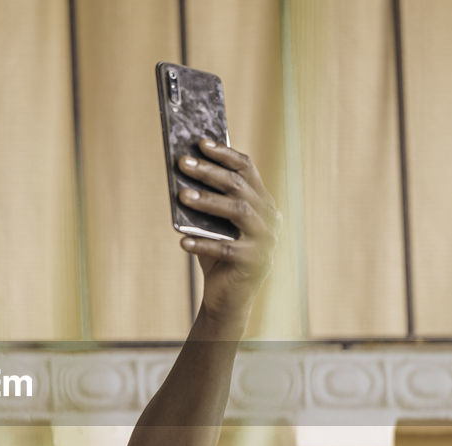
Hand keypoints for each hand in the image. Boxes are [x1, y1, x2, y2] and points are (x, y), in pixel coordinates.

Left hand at [177, 139, 277, 323]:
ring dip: (208, 201)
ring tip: (181, 195)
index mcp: (263, 202)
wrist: (229, 297)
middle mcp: (270, 217)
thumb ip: (208, 200)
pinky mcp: (254, 263)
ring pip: (238, 211)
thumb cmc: (219, 254)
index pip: (246, 168)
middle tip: (182, 163)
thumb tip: (183, 171)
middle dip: (209, 172)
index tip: (200, 142)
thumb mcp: (215, 224)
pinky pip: (226, 249)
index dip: (223, 154)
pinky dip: (203, 244)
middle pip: (239, 187)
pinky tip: (182, 241)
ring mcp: (266, 240)